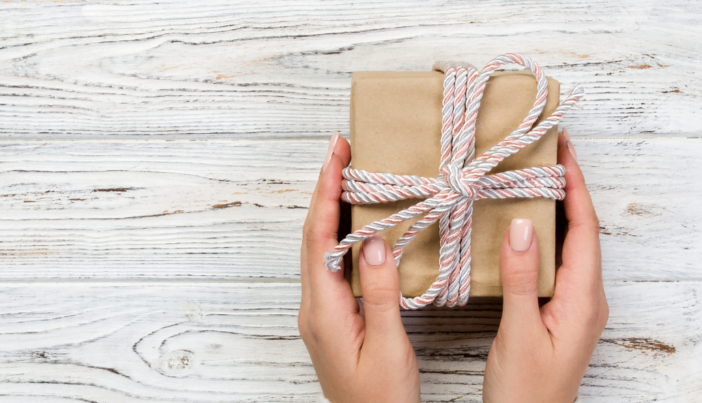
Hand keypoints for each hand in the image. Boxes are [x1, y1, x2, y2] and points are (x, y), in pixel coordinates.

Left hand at [298, 132, 420, 402]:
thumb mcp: (388, 346)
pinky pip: (329, 264)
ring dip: (330, 210)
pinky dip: (339, 235)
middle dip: (325, 190)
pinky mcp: (331, 319)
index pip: (319, 238)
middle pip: (313, 236)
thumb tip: (375, 242)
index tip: (336, 155)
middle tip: (342, 150)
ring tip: (348, 175)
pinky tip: (356, 225)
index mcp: (323, 310)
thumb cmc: (380, 399)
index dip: (326, 192)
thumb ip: (380, 294)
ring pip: (319, 248)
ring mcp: (320, 313)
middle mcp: (314, 307)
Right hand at [483, 128, 608, 401]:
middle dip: (567, 188)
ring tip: (532, 178)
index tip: (561, 150)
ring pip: (568, 245)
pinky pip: (555, 262)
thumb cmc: (527, 390)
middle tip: (545, 153)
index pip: (584, 230)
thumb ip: (521, 279)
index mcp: (583, 299)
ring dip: (555, 210)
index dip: (574, 186)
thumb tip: (520, 226)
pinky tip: (519, 229)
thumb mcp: (518, 333)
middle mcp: (586, 298)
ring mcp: (573, 306)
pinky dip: (541, 235)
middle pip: (581, 231)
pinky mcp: (557, 313)